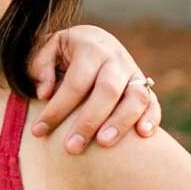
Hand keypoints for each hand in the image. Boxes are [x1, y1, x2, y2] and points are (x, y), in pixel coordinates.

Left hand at [28, 25, 160, 151]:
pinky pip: (152, 102)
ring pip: (135, 97)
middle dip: (89, 121)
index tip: (38, 132)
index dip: (57, 109)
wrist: (92, 41)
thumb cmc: (62, 52)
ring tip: (104, 144)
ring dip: (121, 122)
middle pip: (107, 91)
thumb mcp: (46, 49)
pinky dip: (151, 118)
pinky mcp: (145, 86)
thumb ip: (40, 66)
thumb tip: (45, 93)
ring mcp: (133, 72)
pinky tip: (143, 135)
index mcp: (90, 48)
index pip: (75, 83)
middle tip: (71, 148)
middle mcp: (115, 59)